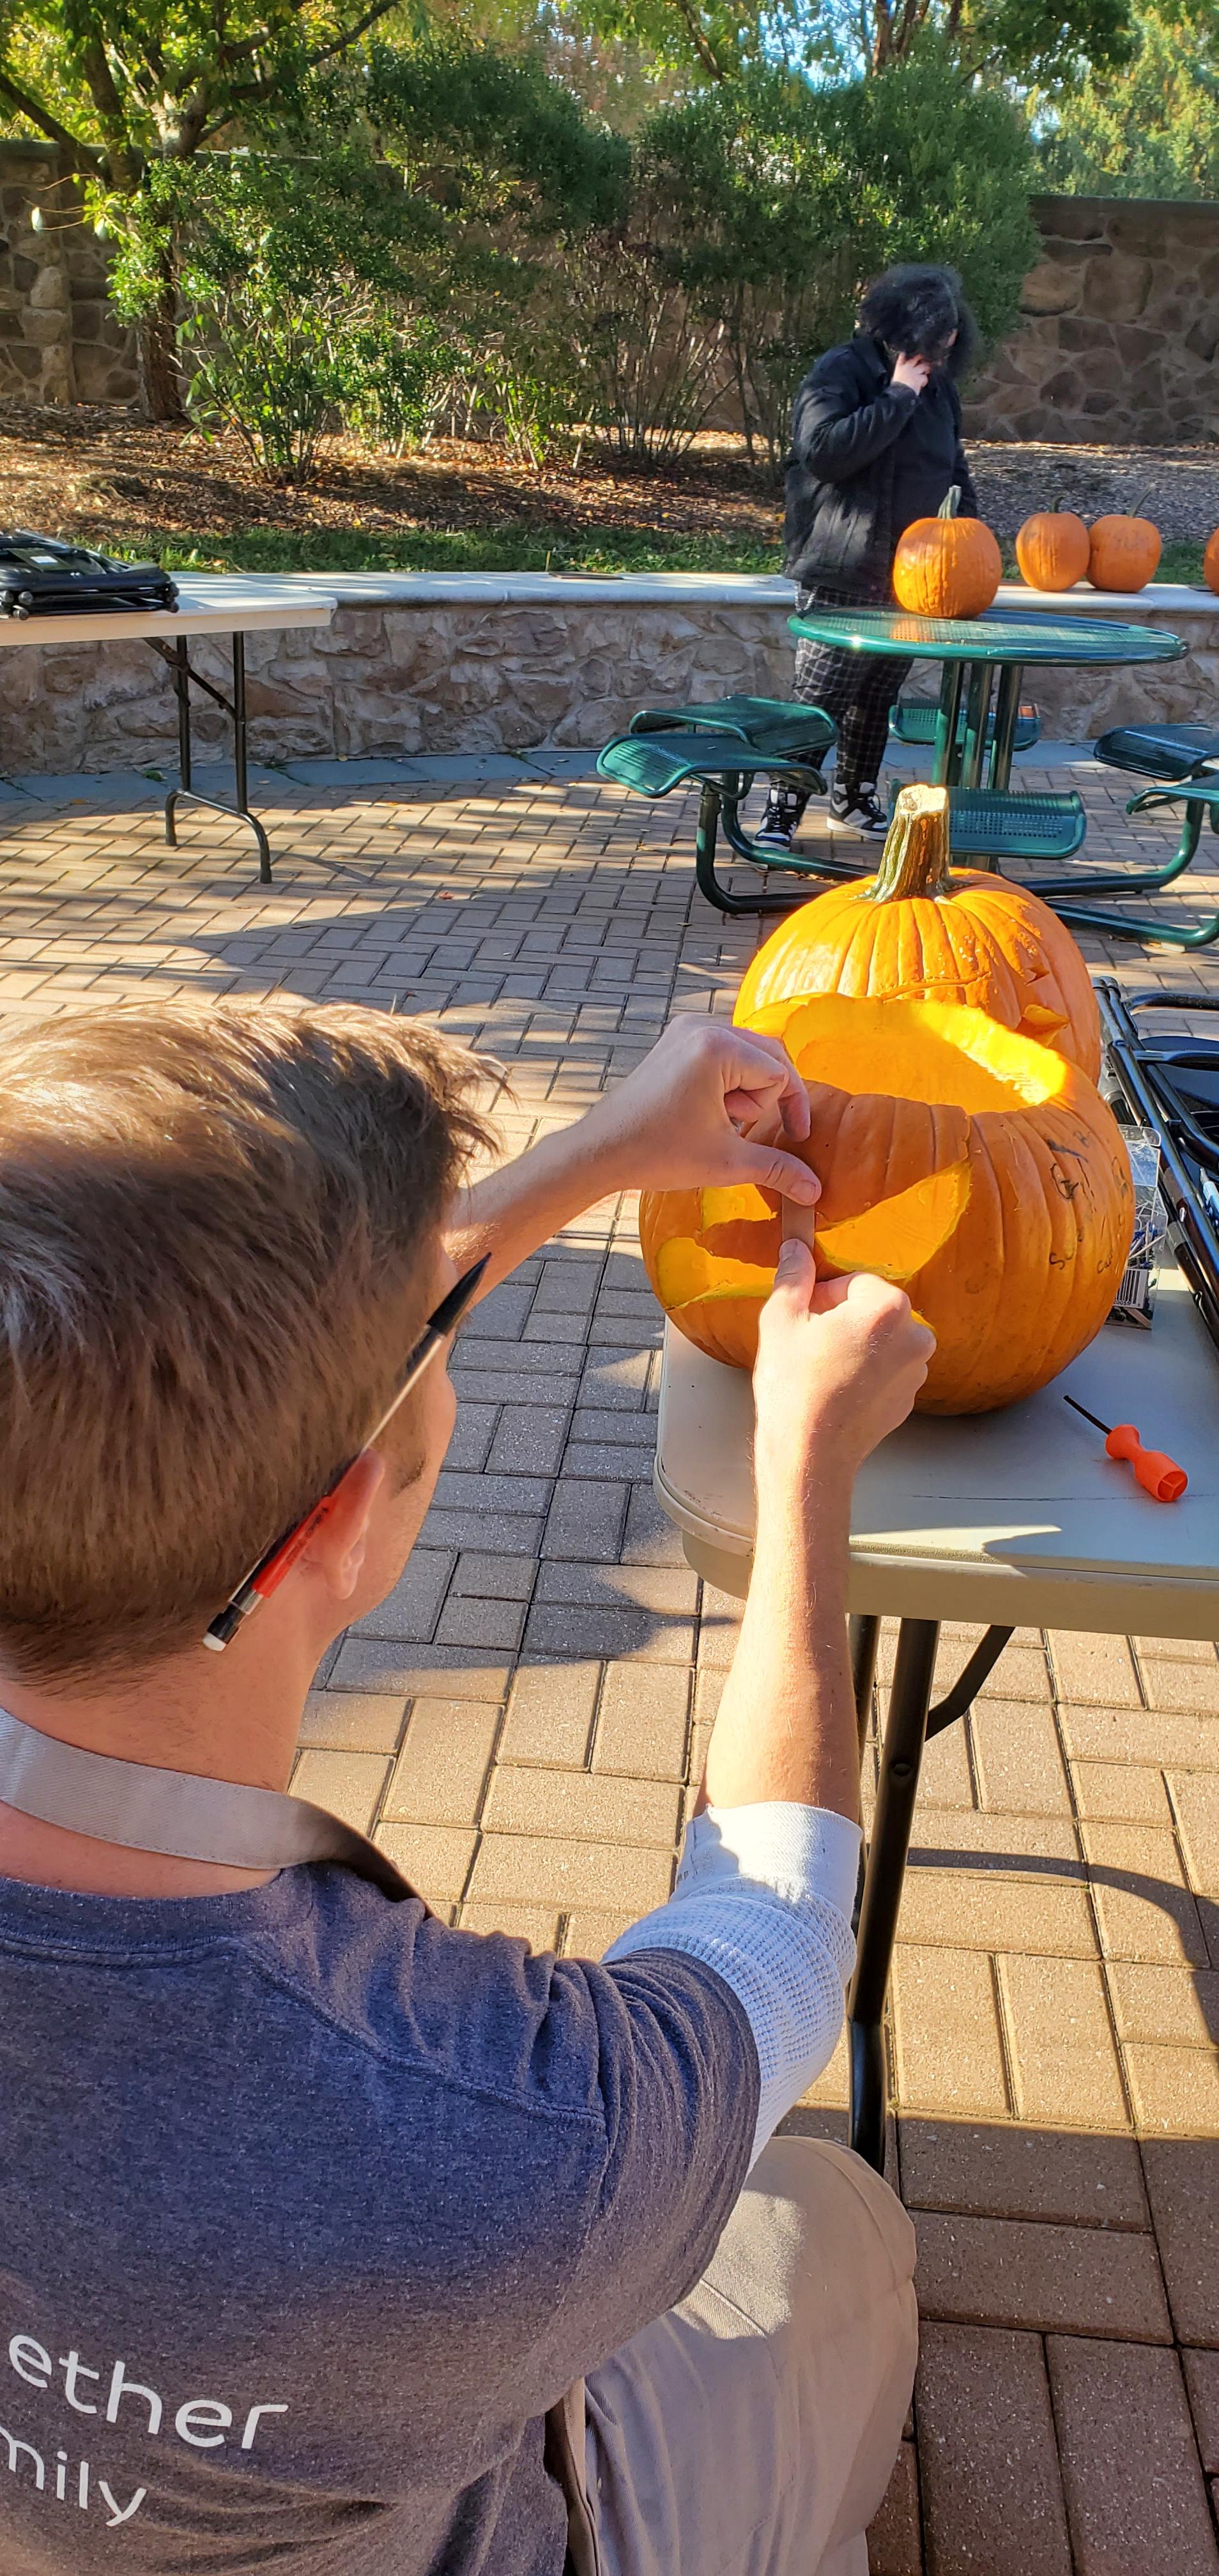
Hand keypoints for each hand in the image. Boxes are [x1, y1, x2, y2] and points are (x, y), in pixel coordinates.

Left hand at [582, 1016, 819, 1204]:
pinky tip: (708, 1110)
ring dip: (746, 1091)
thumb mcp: (727, 1162)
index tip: (794, 1138)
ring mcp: (685, 1029)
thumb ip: (777, 1168)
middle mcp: (702, 1027)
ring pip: (748, 1054)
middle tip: (747, 1129)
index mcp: (717, 1047)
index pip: (780, 1073)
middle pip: (769, 1056)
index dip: (790, 1109)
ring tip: (719, 1121)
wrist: (601, 1151)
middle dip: (767, 1097)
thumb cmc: (657, 1153)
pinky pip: (723, 1053)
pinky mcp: (674, 1039)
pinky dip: (727, 1081)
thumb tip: (814, 1190)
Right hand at [753, 1241, 934, 1489]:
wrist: (810, 1454)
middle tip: (810, 1345)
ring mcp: (916, 1370)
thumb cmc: (794, 1387)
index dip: (823, 1296)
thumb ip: (793, 1277)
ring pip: (881, 1340)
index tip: (805, 1319)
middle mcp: (914, 1335)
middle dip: (842, 1319)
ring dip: (856, 1345)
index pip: (854, 1282)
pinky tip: (836, 1389)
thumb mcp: (781, 1321)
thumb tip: (796, 1247)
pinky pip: (887, 1370)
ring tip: (822, 1370)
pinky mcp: (910, 1398)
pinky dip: (866, 1372)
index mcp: (887, 1307)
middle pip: (872, 1309)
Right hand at [891, 353, 930, 395]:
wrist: (899, 394)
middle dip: (921, 358)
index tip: (905, 354)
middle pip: (916, 358)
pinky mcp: (919, 378)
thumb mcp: (894, 378)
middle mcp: (908, 367)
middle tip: (923, 360)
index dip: (904, 354)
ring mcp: (914, 372)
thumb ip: (900, 373)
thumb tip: (902, 373)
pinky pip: (924, 377)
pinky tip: (923, 384)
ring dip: (926, 368)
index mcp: (899, 367)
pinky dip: (925, 380)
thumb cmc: (895, 388)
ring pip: (924, 366)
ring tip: (927, 370)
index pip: (902, 356)